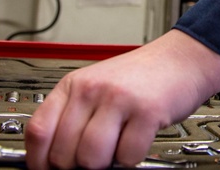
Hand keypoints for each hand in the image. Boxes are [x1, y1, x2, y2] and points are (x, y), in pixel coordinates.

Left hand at [25, 30, 219, 169]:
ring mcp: (119, 99)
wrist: (180, 59)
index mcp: (73, 86)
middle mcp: (92, 90)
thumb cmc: (140, 77)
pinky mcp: (146, 112)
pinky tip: (136, 139)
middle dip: (78, 165)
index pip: (39, 131)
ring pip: (91, 159)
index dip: (39, 161)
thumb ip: (73, 116)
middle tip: (95, 156)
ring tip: (117, 147)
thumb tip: (51, 159)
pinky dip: (132, 158)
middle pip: (64, 153)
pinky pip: (127, 157)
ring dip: (105, 164)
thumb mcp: (96, 87)